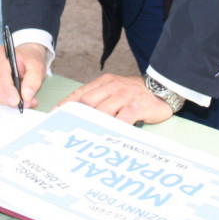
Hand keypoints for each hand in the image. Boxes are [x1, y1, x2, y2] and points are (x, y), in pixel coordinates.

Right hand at [0, 42, 46, 109]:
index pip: (0, 75)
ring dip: (8, 101)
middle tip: (26, 102)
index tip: (17, 101)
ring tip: (25, 100)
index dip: (7, 91)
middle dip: (10, 99)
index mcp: (1, 54)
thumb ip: (34, 81)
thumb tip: (26, 95)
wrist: (26, 56)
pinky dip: (4, 100)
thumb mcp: (37, 66)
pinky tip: (15, 97)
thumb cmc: (29, 58)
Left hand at [55, 74, 175, 125]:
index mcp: (105, 82)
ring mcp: (124, 97)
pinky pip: (122, 119)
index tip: (56, 115)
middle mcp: (113, 87)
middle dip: (78, 117)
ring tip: (86, 137)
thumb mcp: (115, 89)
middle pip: (88, 102)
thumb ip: (99, 97)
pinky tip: (109, 136)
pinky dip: (114, 128)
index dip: (67, 105)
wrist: (162, 88)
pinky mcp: (136, 107)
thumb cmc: (135, 93)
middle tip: (70, 130)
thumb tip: (79, 112)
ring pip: (102, 112)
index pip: (81, 93)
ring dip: (94, 125)